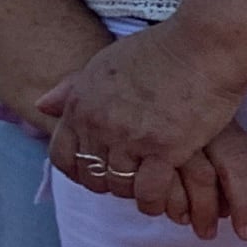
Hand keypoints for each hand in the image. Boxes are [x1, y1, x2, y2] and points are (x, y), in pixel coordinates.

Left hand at [36, 24, 246, 239]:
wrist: (204, 45)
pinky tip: (165, 200)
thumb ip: (73, 87)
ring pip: (119, 185)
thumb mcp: (106, 61)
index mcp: (81, 102)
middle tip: (130, 183)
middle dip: (109, 183)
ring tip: (150, 194)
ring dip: (133, 194)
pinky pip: (149, 191)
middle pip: (91, 174)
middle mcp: (98, 123)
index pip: (62, 154)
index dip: (78, 170)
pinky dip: (154, 200)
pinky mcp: (163, 149)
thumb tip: (42, 105)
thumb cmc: (163, 48)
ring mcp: (129, 138)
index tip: (99, 172)